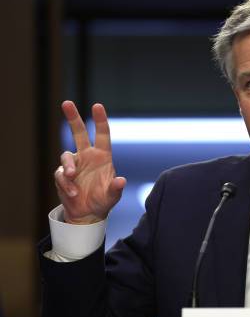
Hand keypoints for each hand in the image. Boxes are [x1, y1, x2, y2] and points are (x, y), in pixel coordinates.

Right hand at [54, 101, 125, 223]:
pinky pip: (60, 175)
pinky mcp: (62, 175)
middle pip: (79, 133)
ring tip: (72, 178)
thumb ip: (115, 188)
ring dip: (67, 168)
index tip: (97, 105)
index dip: (100, 120)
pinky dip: (66, 184)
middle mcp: (87, 156)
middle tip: (67, 103)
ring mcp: (74, 164)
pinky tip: (73, 194)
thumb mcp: (112, 196)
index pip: (102, 135)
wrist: (87, 214)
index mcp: (102, 157)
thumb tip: (121, 181)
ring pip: (65, 156)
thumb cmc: (103, 201)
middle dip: (73, 117)